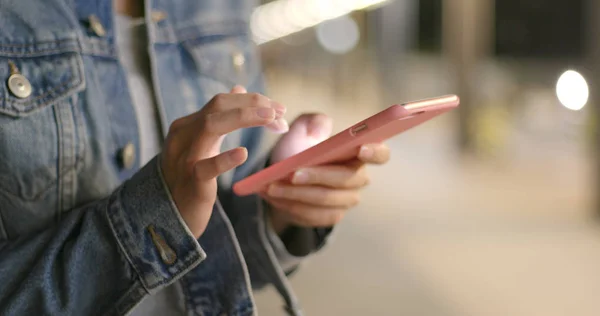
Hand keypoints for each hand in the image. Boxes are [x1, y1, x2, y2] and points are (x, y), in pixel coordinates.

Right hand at [161, 86, 287, 237]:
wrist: (165, 215)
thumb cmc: (188, 177)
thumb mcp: (203, 143)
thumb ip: (220, 117)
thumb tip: (238, 89)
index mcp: (188, 125)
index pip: (222, 101)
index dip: (252, 100)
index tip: (278, 108)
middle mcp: (183, 136)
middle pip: (218, 106)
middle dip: (252, 104)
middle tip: (280, 111)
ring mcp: (185, 158)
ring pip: (210, 126)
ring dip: (244, 117)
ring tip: (270, 118)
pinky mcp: (191, 182)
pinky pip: (207, 167)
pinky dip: (225, 158)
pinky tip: (243, 153)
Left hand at [263, 114, 389, 233]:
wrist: (282, 177)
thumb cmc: (299, 149)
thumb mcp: (302, 129)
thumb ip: (311, 122)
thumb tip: (318, 130)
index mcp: (359, 152)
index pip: (381, 154)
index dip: (375, 152)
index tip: (361, 148)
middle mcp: (358, 178)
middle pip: (346, 180)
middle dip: (318, 176)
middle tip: (293, 173)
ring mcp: (346, 200)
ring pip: (326, 200)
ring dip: (298, 194)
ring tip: (272, 187)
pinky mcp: (331, 215)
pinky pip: (314, 215)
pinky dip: (292, 206)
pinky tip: (274, 198)